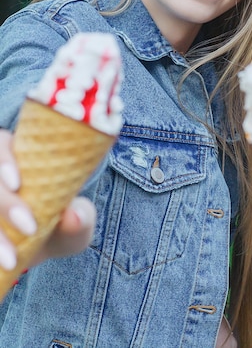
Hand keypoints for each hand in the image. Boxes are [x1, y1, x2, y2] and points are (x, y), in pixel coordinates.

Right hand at [0, 129, 95, 268]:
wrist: (38, 251)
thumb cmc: (59, 224)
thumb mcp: (77, 221)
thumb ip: (81, 218)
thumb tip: (73, 216)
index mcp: (16, 156)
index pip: (1, 146)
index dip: (4, 162)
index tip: (17, 184)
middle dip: (5, 205)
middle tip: (30, 229)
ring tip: (11, 260)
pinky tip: (0, 266)